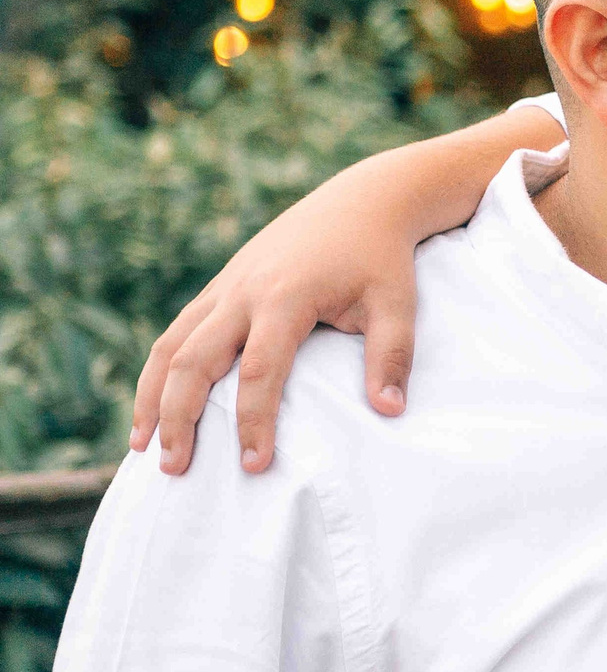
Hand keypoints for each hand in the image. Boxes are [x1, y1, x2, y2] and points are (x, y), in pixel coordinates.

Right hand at [131, 163, 422, 475]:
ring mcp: (225, 288)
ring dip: (151, 397)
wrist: (361, 201)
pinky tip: (154, 406)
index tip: (254, 465)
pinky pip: (177, 332)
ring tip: (144, 448)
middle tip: (175, 470)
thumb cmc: (380, 259)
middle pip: (193, 361)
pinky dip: (160, 371)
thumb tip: (388, 410)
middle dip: (179, 417)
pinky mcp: (220, 288)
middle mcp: (242, 292)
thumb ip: (392, 356)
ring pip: (171, 345)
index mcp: (285, 297)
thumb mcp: (397, 304)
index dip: (254, 421)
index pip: (260, 370)